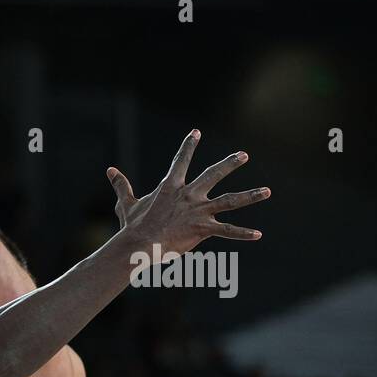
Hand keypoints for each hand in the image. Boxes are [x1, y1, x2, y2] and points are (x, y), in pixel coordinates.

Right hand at [109, 130, 270, 255]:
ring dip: (250, 195)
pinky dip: (242, 233)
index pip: (181, 161)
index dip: (188, 146)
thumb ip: (122, 186)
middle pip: (213, 174)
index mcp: (170, 187)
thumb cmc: (132, 226)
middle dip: (230, 164)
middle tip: (243, 156)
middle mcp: (189, 195)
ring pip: (230, 201)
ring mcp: (198, 211)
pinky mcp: (203, 228)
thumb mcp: (126, 204)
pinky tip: (258, 234)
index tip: (196, 133)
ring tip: (267, 192)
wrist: (139, 244)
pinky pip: (227, 231)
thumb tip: (109, 170)